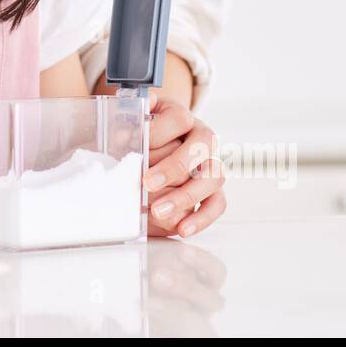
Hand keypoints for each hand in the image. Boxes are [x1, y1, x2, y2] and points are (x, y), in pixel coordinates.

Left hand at [142, 91, 226, 238]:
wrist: (158, 143)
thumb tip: (128, 124)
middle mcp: (203, 138)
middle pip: (201, 148)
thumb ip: (131, 119)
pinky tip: (182, 229)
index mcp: (182, 117)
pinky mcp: (214, 189)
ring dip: (185, 196)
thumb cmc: (144, 132)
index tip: (134, 145)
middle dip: (173, 167)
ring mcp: (212, 163)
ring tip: (158, 212)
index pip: (179, 118)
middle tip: (146, 183)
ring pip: (213, 177)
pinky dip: (201, 218)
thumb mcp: (135, 119)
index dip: (157, 133)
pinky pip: (217, 203)